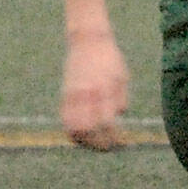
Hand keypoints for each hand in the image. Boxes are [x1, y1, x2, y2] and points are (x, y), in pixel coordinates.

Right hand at [61, 33, 129, 150]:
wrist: (87, 41)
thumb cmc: (110, 59)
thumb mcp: (122, 77)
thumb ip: (121, 99)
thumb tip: (118, 116)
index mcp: (104, 90)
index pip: (106, 123)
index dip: (114, 137)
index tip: (121, 143)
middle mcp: (86, 94)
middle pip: (88, 130)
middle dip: (99, 144)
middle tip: (109, 147)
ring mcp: (73, 95)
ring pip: (72, 128)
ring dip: (84, 142)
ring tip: (96, 144)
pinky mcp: (65, 95)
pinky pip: (66, 120)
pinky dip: (73, 132)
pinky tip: (84, 136)